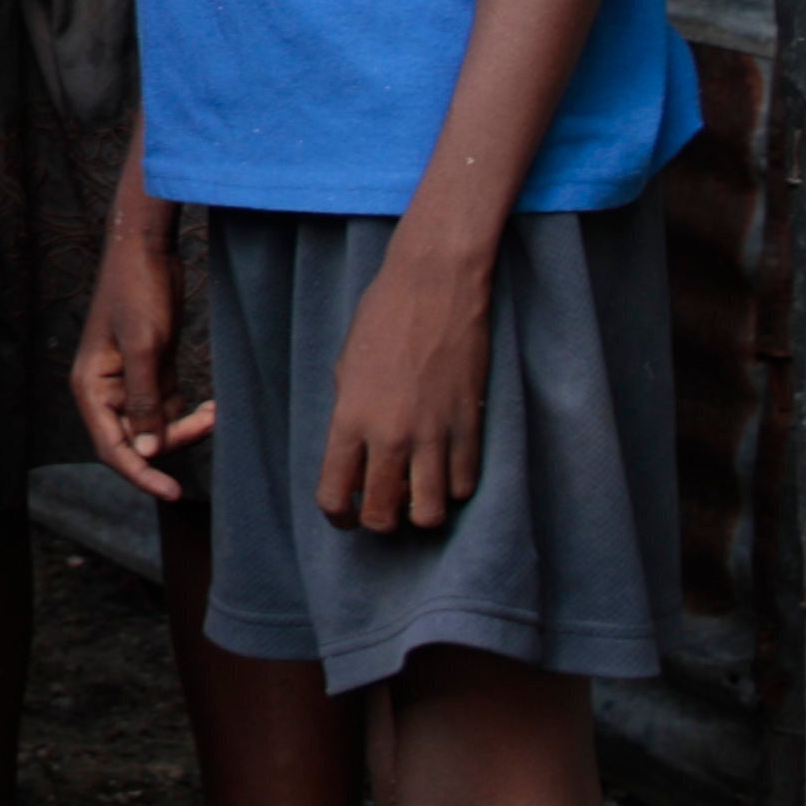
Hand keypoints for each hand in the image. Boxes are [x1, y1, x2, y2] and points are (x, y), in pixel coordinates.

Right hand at [71, 210, 212, 502]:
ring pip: (155, 427)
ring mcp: (129, 382)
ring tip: (214, 414)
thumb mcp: (144, 347)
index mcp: (91, 389)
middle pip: (135, 441)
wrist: (147, 250)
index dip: (141, 474)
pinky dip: (188, 414)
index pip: (113, 448)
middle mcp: (106, 391)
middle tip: (207, 427)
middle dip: (171, 443)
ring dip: (185, 429)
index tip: (173, 492)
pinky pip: (167, 408)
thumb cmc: (138, 293)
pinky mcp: (151, 371)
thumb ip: (144, 402)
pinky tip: (211, 409)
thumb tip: (146, 452)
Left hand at [318, 231, 499, 532]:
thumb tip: (358, 459)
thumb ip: (350, 419)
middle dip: (381, 522)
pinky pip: (466, 484)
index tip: (347, 518)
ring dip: (423, 512)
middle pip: (383, 517)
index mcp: (349, 420)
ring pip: (430, 513)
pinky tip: (449, 470)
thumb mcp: (347, 367)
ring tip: (420, 494)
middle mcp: (390, 435)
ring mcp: (434, 434)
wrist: (434, 283)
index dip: (339, 518)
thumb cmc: (383, 316)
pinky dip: (457, 487)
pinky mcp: (470, 425)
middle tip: (386, 508)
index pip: (335, 496)